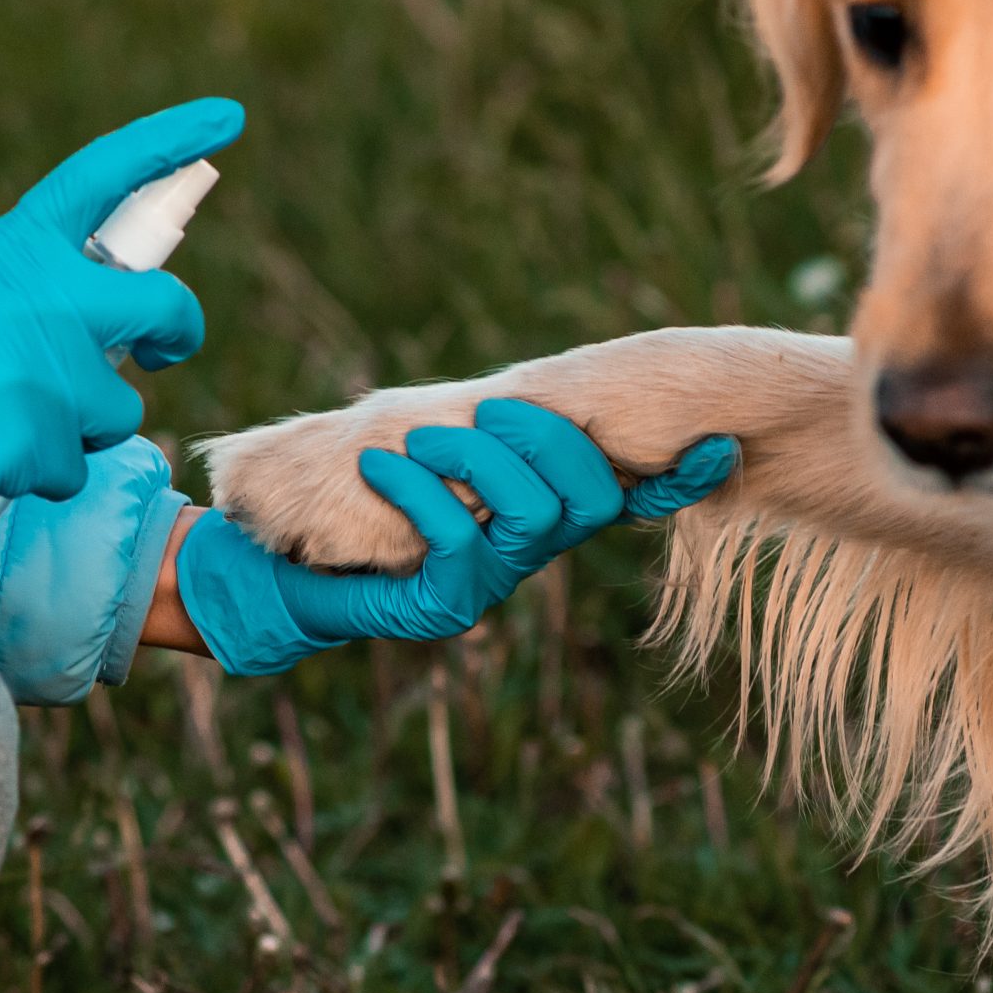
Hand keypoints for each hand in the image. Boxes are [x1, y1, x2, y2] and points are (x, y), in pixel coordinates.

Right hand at [0, 99, 242, 531]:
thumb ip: (13, 287)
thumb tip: (70, 308)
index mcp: (13, 247)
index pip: (107, 175)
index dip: (172, 141)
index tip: (227, 118)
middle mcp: (45, 300)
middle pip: (166, 308)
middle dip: (176, 333)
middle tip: (165, 350)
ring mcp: (47, 374)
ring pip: (119, 408)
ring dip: (79, 425)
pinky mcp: (35, 445)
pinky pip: (72, 469)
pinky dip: (35, 475)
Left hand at [175, 399, 738, 674]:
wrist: (273, 573)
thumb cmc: (348, 503)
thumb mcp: (417, 454)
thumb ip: (470, 429)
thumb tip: (505, 386)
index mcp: (533, 514)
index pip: (624, 497)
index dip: (675, 480)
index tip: (719, 446)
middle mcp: (523, 554)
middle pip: (586, 501)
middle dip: (552, 445)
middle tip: (495, 414)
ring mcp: (487, 586)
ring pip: (530, 519)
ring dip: (482, 462)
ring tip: (424, 439)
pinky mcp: (439, 606)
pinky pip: (457, 542)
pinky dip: (422, 491)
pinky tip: (381, 465)